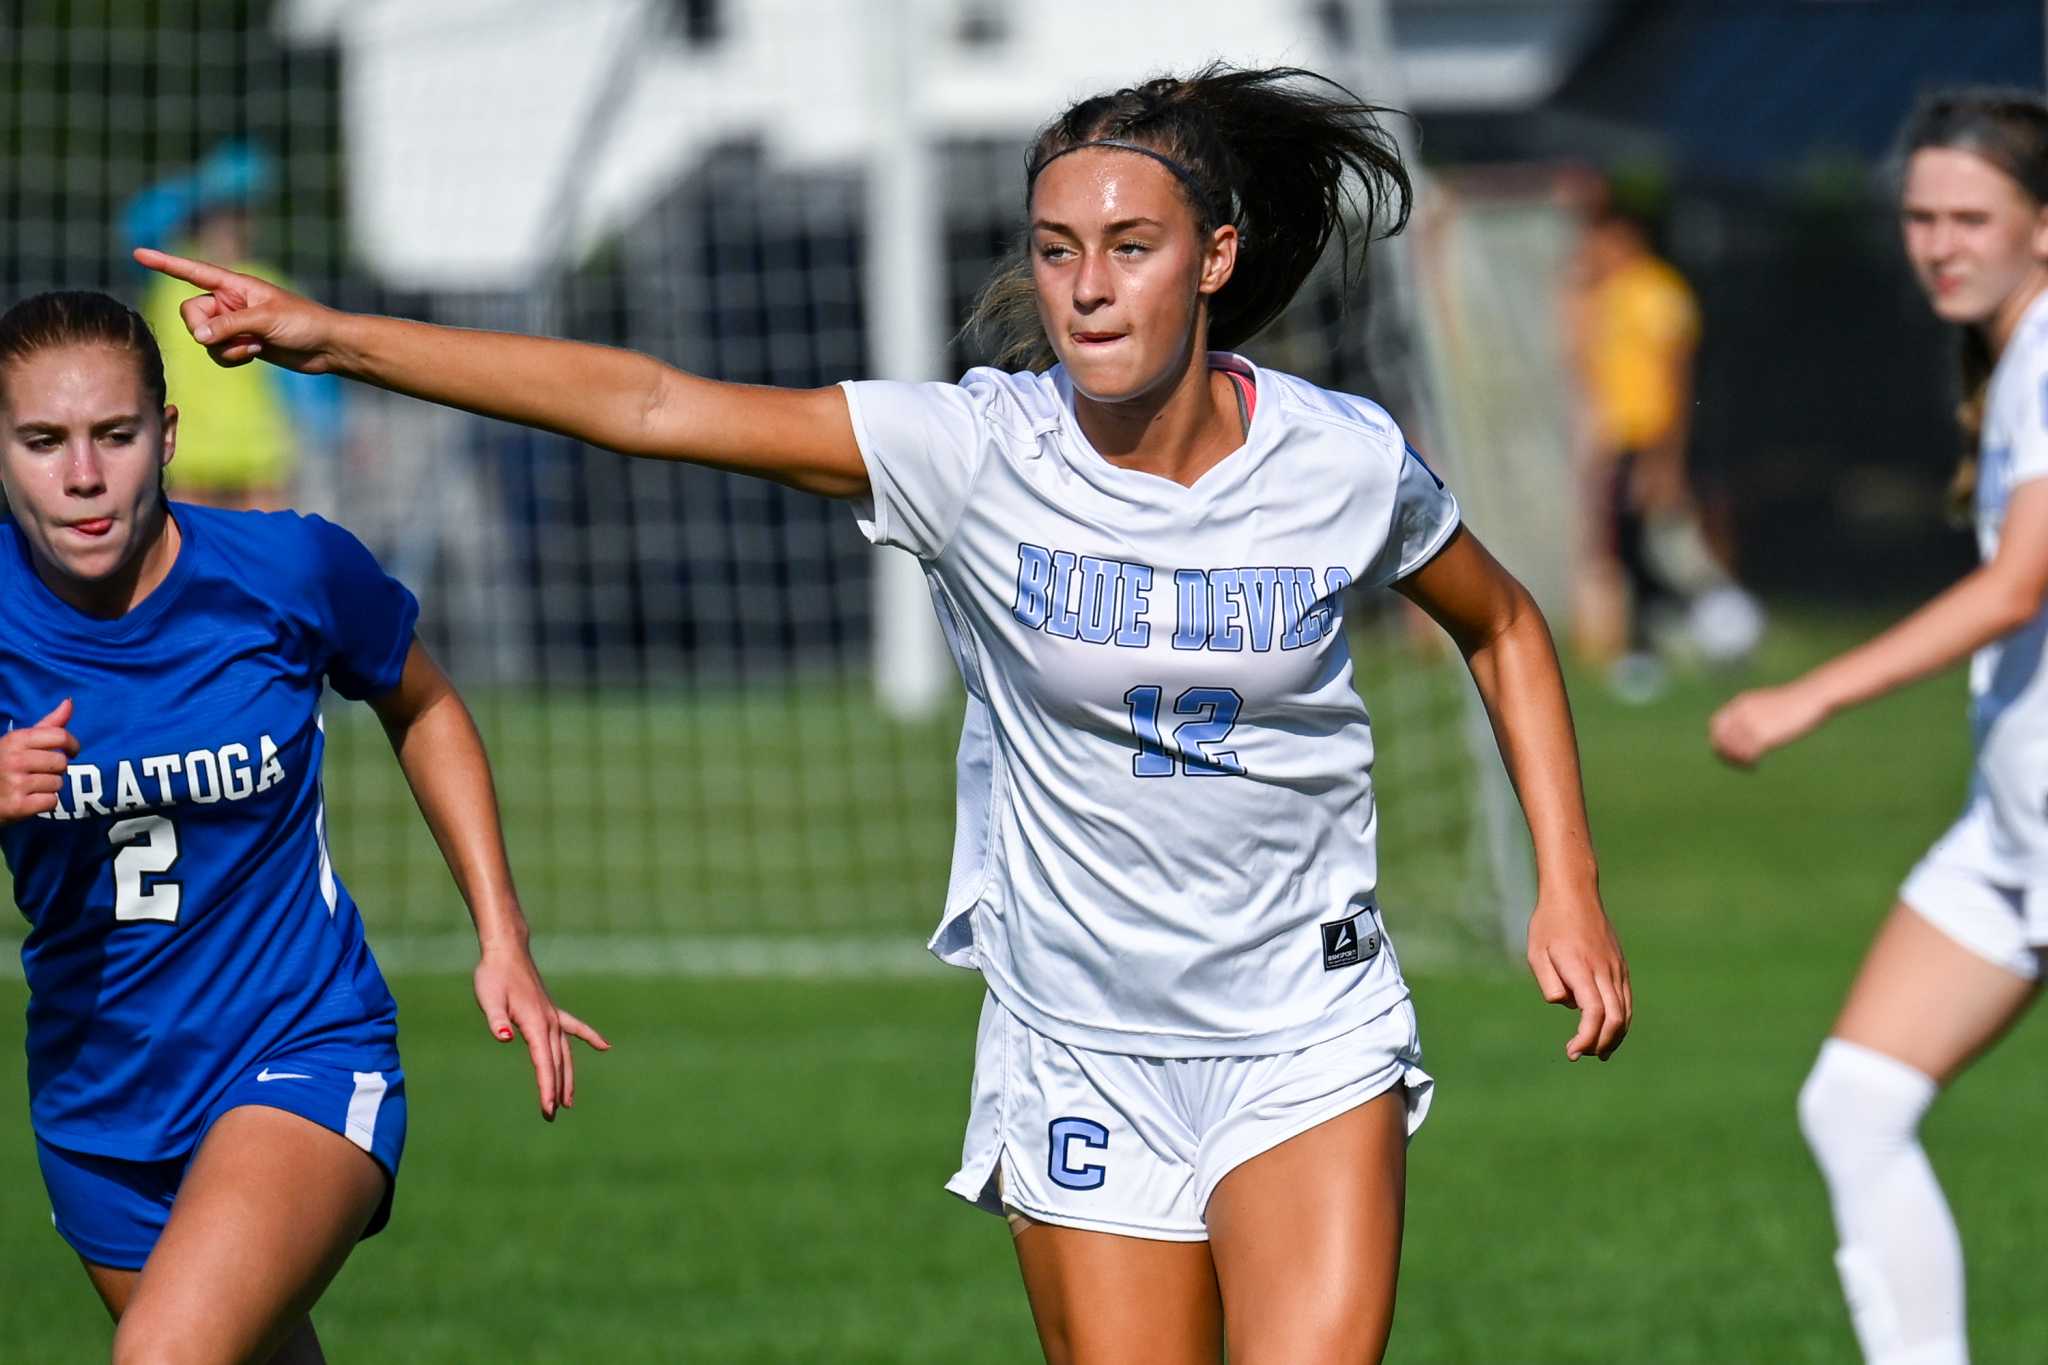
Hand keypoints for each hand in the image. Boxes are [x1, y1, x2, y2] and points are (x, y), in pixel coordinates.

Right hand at [0, 698, 77, 823]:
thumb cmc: (3, 765)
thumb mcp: (19, 742)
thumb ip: (47, 725)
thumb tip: (69, 702)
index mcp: (15, 740)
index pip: (59, 736)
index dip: (72, 744)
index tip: (72, 750)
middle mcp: (13, 760)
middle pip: (61, 762)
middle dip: (56, 769)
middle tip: (39, 772)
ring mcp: (15, 783)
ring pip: (58, 783)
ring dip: (49, 787)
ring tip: (30, 786)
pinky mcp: (17, 806)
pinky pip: (51, 801)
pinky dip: (44, 802)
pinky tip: (29, 799)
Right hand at [131, 248, 340, 372]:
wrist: (327, 347)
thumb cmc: (304, 323)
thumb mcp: (266, 320)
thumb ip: (230, 326)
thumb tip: (199, 336)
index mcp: (235, 285)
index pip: (192, 271)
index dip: (165, 263)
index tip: (138, 253)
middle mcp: (229, 301)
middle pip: (190, 314)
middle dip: (205, 330)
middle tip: (236, 336)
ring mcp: (233, 324)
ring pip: (203, 338)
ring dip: (225, 347)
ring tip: (255, 346)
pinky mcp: (240, 344)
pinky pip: (217, 353)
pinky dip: (231, 357)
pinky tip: (255, 354)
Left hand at [473, 939, 610, 1120]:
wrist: (506, 951)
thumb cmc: (493, 976)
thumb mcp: (488, 998)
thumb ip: (497, 1019)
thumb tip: (505, 1037)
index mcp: (535, 1023)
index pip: (544, 1062)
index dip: (546, 1086)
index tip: (548, 1108)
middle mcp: (549, 1022)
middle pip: (557, 1062)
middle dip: (556, 1090)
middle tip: (553, 1115)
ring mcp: (553, 1016)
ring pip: (565, 1052)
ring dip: (568, 1076)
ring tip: (568, 1101)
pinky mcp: (552, 1011)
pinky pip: (575, 1028)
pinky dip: (590, 1037)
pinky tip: (605, 1047)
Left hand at [1526, 892, 1630, 1060]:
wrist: (1574, 893)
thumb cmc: (1550, 924)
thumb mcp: (1537, 953)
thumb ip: (1549, 983)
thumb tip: (1565, 1004)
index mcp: (1582, 968)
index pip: (1594, 1012)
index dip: (1586, 1037)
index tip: (1572, 1051)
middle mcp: (1604, 970)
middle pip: (1615, 1018)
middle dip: (1601, 1043)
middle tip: (1582, 1054)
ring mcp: (1616, 968)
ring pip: (1625, 1011)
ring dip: (1614, 1036)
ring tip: (1598, 1052)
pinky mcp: (1620, 966)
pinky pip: (1626, 999)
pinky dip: (1621, 1020)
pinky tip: (1611, 1031)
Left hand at [1709, 680, 1828, 768]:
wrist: (1814, 696)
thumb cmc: (1797, 702)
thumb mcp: (1770, 703)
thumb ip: (1756, 712)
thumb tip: (1751, 725)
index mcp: (1742, 703)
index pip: (1716, 724)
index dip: (1719, 740)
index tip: (1731, 750)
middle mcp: (1742, 713)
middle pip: (1720, 739)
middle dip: (1725, 754)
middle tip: (1739, 763)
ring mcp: (1752, 723)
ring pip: (1731, 749)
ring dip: (1736, 761)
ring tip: (1749, 765)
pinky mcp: (1765, 735)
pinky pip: (1746, 754)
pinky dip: (1747, 763)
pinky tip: (1756, 766)